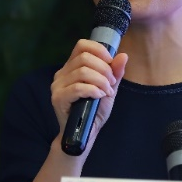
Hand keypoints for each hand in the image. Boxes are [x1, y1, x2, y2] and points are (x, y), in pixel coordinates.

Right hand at [50, 38, 128, 153]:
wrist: (85, 135)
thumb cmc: (94, 112)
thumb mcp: (108, 89)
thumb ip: (115, 73)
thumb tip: (123, 56)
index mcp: (71, 67)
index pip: (82, 45)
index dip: (99, 50)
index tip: (111, 63)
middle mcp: (61, 74)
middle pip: (84, 57)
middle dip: (104, 69)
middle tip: (111, 83)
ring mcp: (57, 86)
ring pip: (83, 71)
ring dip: (101, 81)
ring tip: (107, 92)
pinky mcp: (58, 98)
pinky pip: (78, 87)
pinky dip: (93, 90)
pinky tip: (99, 96)